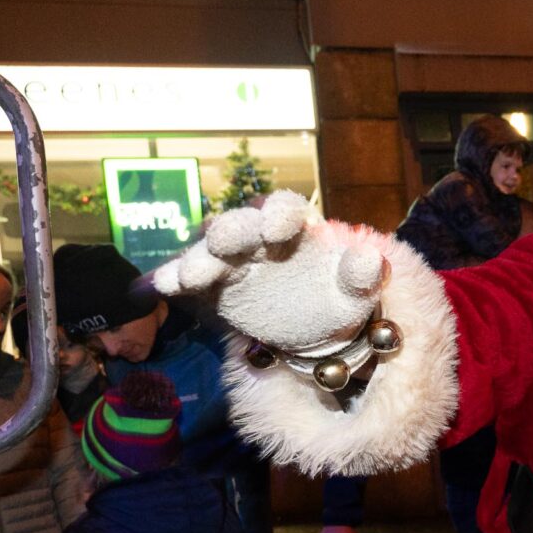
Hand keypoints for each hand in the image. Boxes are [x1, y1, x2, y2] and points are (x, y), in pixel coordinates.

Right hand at [152, 190, 387, 354]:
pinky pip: (190, 280)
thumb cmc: (338, 296)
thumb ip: (362, 274)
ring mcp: (232, 260)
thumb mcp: (357, 289)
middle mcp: (258, 237)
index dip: (280, 214)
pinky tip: (162, 288)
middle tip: (222, 242)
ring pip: (210, 253)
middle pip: (241, 226)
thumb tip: (370, 259)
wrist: (316, 323)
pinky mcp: (214, 285)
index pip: (285, 209)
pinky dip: (174, 281)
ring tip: (188, 276)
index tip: (278, 227)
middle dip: (232, 232)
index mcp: (296, 227)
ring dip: (197, 261)